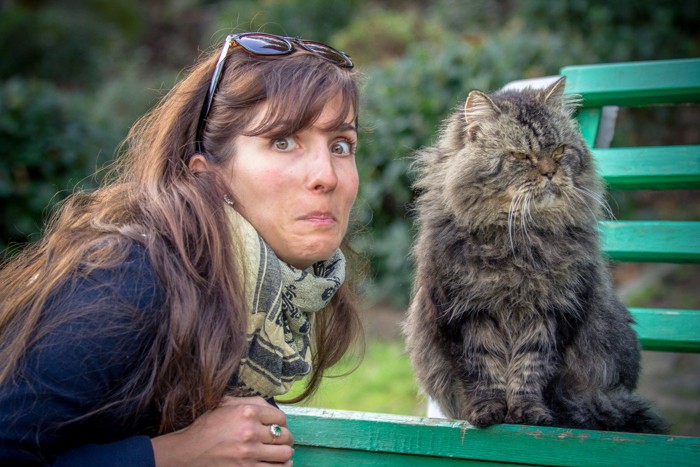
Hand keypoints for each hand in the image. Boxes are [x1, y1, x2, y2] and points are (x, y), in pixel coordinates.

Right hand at [151, 396, 293, 465]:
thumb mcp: (226, 405)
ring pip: (285, 453)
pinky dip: (281, 466)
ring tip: (279, 452)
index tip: (279, 427)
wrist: (189, 452)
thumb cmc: (207, 428)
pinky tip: (276, 463)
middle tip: (281, 440)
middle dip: (285, 438)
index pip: (281, 417)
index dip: (282, 422)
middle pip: (285, 436)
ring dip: (284, 453)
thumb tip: (271, 407)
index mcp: (247, 412)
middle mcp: (250, 431)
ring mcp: (250, 453)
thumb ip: (250, 401)